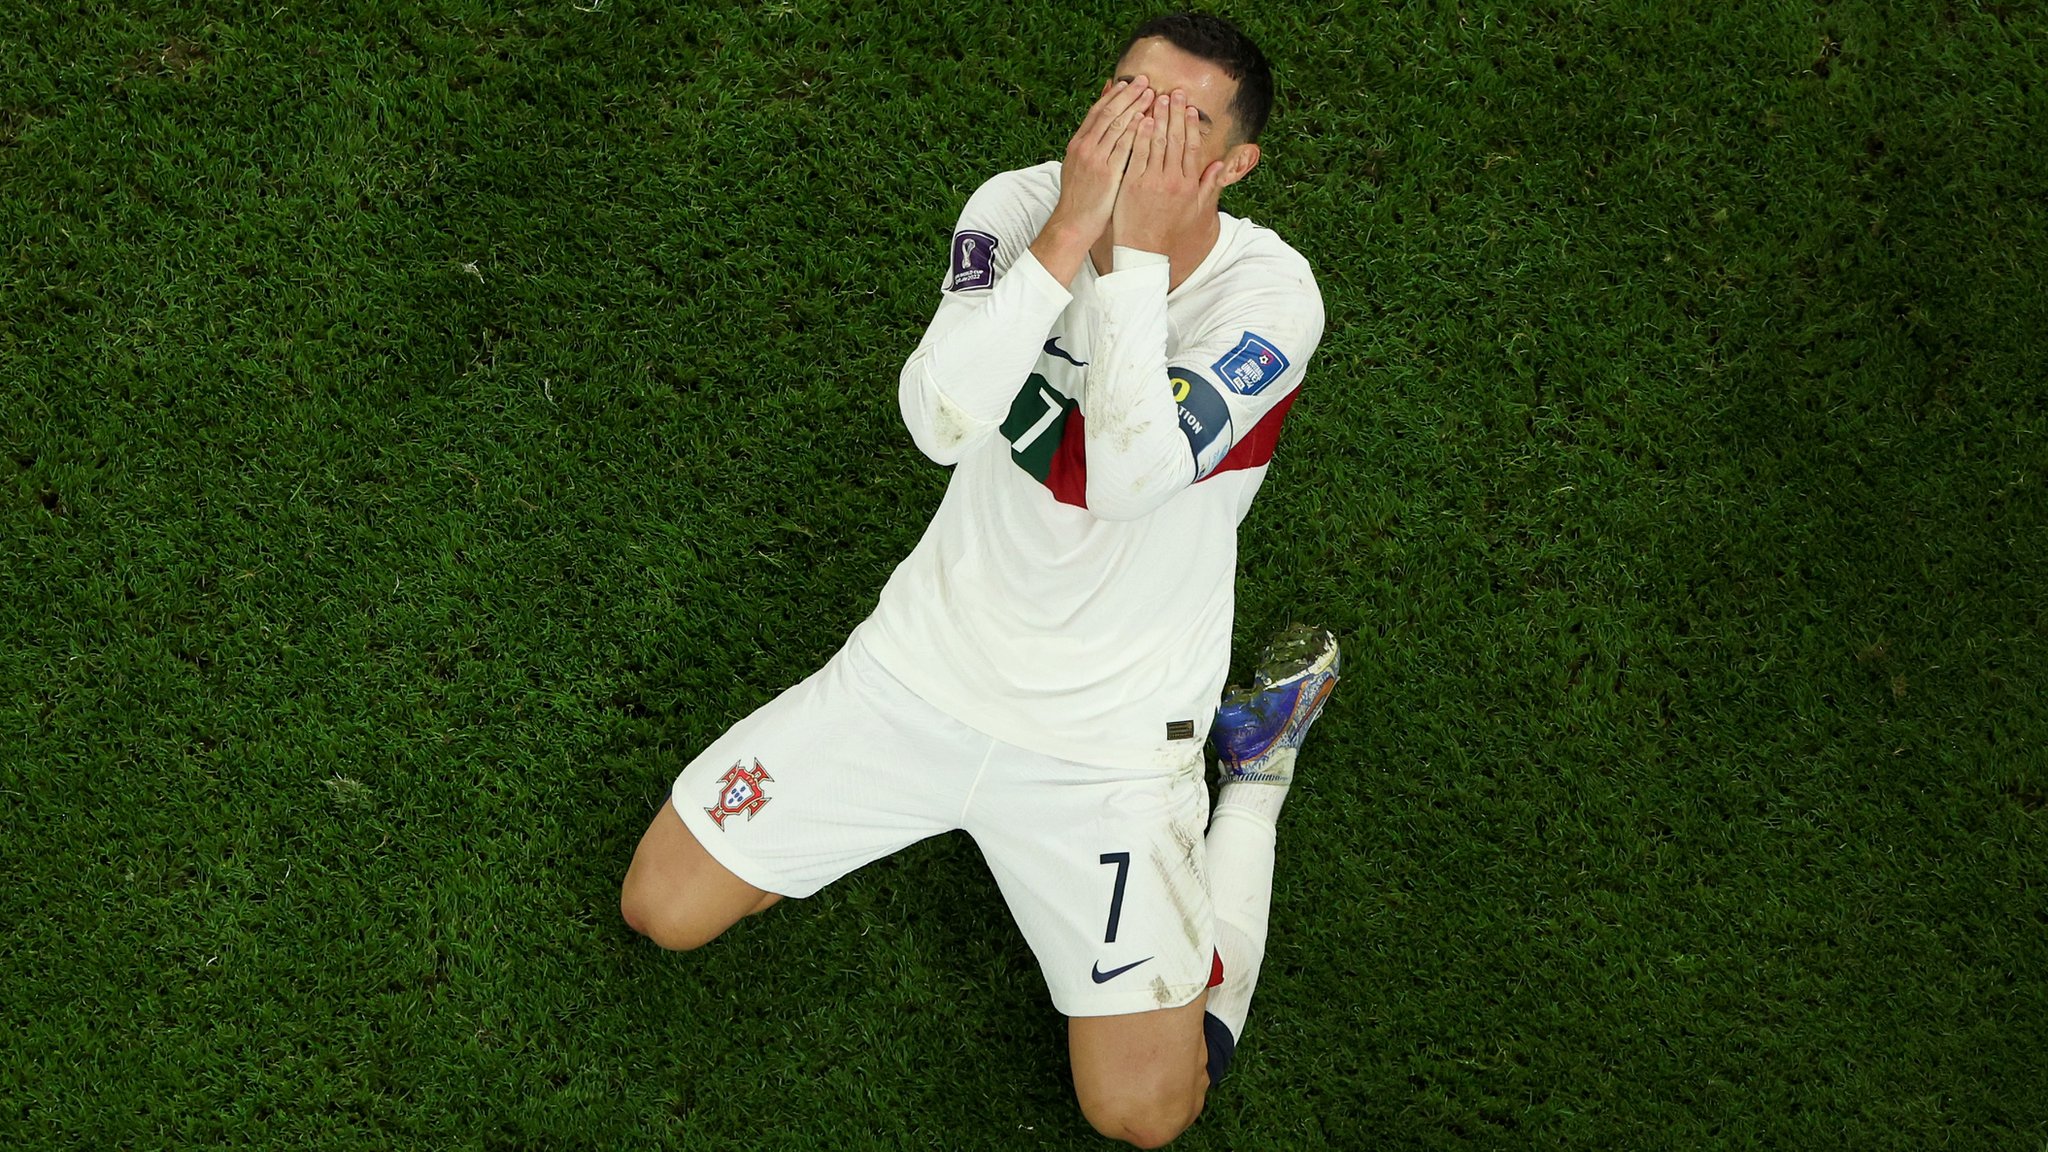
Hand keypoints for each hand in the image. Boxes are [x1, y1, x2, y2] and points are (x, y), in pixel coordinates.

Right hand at [1047, 75, 1153, 243]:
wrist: (1073, 222)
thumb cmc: (1080, 196)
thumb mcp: (1078, 165)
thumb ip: (1090, 144)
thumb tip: (1100, 124)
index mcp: (1077, 144)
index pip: (1097, 111)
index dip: (1114, 95)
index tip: (1129, 83)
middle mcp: (1085, 147)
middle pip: (1109, 113)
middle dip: (1128, 95)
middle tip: (1145, 81)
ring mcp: (1095, 159)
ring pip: (1117, 125)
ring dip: (1135, 107)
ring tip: (1152, 94)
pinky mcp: (1107, 172)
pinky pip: (1124, 146)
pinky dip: (1136, 131)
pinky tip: (1148, 120)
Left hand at [1110, 88, 1225, 254]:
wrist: (1144, 251)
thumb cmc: (1168, 230)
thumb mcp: (1194, 211)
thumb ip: (1208, 186)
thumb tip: (1220, 165)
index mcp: (1187, 184)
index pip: (1191, 147)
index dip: (1190, 125)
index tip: (1190, 107)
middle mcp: (1172, 180)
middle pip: (1175, 139)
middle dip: (1175, 113)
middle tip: (1174, 92)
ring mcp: (1151, 180)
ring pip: (1156, 142)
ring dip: (1158, 117)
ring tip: (1157, 98)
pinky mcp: (1132, 184)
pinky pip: (1137, 153)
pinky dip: (1139, 135)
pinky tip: (1140, 119)